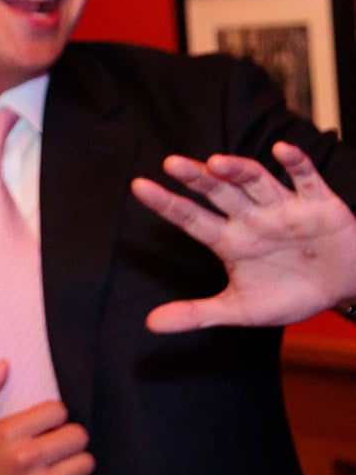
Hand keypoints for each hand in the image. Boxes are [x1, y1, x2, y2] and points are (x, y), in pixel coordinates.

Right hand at [0, 360, 93, 474]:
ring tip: (58, 464)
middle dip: (68, 436)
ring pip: (85, 464)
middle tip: (56, 442)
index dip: (53, 415)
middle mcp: (26, 460)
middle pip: (78, 436)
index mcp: (7, 434)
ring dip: (73, 462)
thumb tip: (5, 364)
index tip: (45, 423)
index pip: (58, 411)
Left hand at [136, 143, 355, 331]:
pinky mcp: (320, 205)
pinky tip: (282, 150)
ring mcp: (284, 208)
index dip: (166, 203)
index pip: (191, 218)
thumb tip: (151, 324)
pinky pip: (307, 180)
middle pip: (219, 192)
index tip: (139, 185)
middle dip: (198, 178)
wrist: (344, 290)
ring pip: (256, 181)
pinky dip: (296, 164)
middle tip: (173, 163)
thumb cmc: (290, 295)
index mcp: (229, 239)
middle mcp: (252, 218)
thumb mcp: (241, 309)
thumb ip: (197, 314)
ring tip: (216, 162)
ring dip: (238, 170)